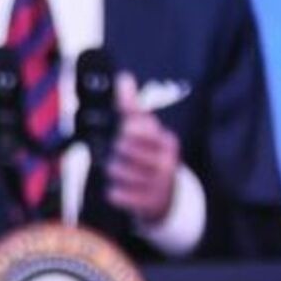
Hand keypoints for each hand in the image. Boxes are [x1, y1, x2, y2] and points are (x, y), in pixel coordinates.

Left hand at [104, 71, 181, 223]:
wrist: (167, 197)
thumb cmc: (151, 157)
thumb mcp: (147, 131)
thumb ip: (133, 107)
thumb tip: (124, 78)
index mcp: (166, 140)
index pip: (141, 128)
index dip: (129, 128)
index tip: (124, 130)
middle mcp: (166, 161)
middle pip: (125, 148)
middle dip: (116, 150)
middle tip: (118, 154)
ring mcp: (159, 183)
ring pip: (119, 171)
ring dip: (114, 171)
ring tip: (118, 171)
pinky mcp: (148, 203)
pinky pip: (119, 195)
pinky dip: (115, 193)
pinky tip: (117, 190)